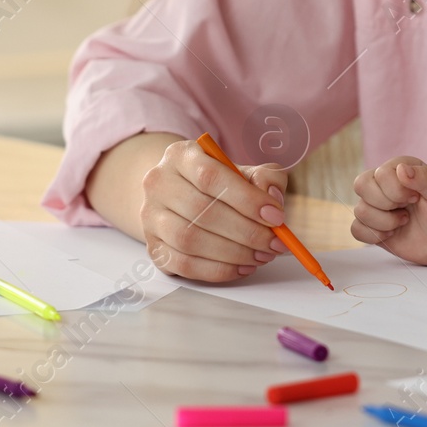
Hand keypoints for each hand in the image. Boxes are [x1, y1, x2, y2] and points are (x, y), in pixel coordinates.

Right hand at [138, 138, 289, 282]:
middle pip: (201, 211)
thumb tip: (273, 198)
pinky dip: (218, 270)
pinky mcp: (153, 247)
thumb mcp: (245, 171)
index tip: (276, 215)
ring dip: (233, 253)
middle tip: (274, 242)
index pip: (211, 176)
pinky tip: (242, 267)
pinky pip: (184, 265)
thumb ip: (266, 177)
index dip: (247, 199)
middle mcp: (158, 184)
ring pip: (190, 240)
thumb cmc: (219, 184)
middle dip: (246, 232)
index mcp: (181, 156)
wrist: (181, 195)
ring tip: (261, 255)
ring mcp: (150, 217)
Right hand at [352, 156, 426, 263]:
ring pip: (359, 210)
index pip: (380, 174)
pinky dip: (373, 235)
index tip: (416, 198)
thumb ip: (425, 178)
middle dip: (386, 204)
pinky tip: (392, 234)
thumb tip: (401, 170)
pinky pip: (356, 229)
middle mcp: (383, 184)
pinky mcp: (372, 227)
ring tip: (404, 221)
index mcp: (399, 168)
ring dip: (384, 222)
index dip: (396, 190)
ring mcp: (376, 206)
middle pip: (361, 185)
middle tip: (407, 209)